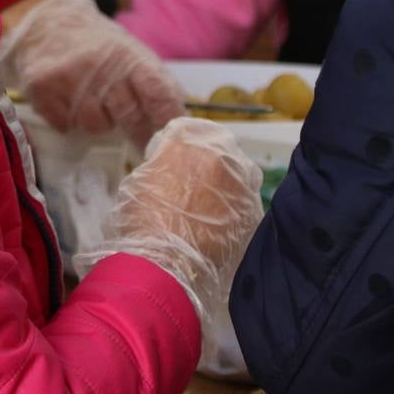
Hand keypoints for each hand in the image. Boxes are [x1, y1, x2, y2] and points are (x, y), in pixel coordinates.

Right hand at [1, 0, 184, 147]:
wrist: (50, 22)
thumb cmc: (99, 45)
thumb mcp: (131, 53)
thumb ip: (157, 82)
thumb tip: (184, 118)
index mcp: (128, 56)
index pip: (157, 92)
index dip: (169, 120)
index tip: (176, 140)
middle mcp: (99, 65)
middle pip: (129, 116)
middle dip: (139, 133)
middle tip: (142, 142)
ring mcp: (69, 77)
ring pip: (95, 125)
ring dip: (97, 121)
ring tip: (92, 102)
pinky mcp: (42, 87)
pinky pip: (65, 124)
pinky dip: (69, 119)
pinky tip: (68, 101)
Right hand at [77, 118, 263, 342]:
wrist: (166, 264)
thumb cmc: (142, 219)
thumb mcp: (139, 179)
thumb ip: (160, 163)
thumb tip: (169, 166)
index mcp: (190, 138)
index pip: (185, 129)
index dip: (173, 146)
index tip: (165, 162)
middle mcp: (224, 153)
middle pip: (217, 148)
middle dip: (204, 162)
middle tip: (188, 185)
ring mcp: (243, 183)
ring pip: (236, 174)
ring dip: (223, 184)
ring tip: (204, 208)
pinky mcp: (254, 212)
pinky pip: (243, 201)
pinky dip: (232, 208)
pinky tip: (216, 226)